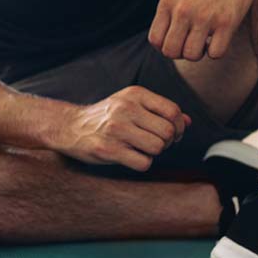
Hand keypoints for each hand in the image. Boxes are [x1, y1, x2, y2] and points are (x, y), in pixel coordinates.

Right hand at [56, 86, 190, 171]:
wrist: (69, 127)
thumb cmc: (105, 117)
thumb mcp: (130, 104)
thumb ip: (159, 111)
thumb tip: (188, 122)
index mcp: (134, 94)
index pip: (173, 111)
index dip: (178, 127)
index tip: (171, 134)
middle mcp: (125, 108)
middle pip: (168, 132)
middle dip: (166, 142)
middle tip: (153, 143)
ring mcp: (116, 129)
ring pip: (157, 148)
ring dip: (153, 153)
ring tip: (140, 148)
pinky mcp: (109, 149)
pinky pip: (143, 162)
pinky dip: (141, 163)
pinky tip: (129, 156)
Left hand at [148, 0, 257, 60]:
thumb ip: (169, 14)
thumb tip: (163, 44)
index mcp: (167, 3)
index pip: (155, 40)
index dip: (165, 46)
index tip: (178, 40)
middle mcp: (183, 11)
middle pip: (170, 51)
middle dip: (180, 53)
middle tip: (192, 42)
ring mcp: (205, 17)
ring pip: (191, 55)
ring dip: (199, 53)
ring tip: (206, 40)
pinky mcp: (227, 21)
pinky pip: (215, 53)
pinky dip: (217, 51)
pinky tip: (220, 38)